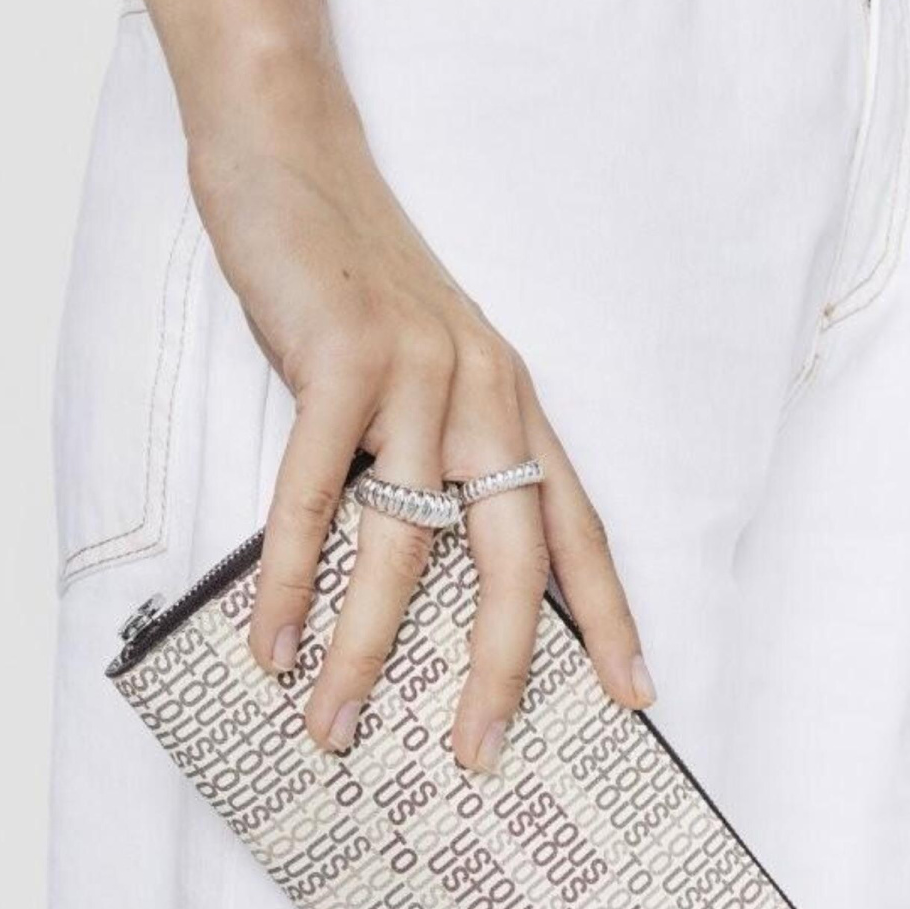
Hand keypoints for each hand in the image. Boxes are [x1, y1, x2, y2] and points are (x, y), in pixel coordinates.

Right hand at [188, 64, 653, 772]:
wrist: (292, 156)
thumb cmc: (346, 281)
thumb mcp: (416, 368)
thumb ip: (428, 453)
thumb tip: (406, 578)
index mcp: (511, 401)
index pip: (575, 527)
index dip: (606, 615)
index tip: (634, 697)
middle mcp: (484, 391)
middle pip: (512, 553)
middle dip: (500, 665)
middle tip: (479, 752)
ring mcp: (417, 372)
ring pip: (404, 540)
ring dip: (367, 647)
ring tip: (337, 726)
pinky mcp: (342, 357)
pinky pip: (317, 494)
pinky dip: (292, 580)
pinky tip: (275, 643)